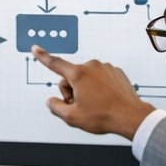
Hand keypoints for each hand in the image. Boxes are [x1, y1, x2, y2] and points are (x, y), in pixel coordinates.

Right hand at [31, 46, 155, 138]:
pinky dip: (99, 88)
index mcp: (79, 75)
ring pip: (86, 78)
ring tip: (96, 104)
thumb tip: (51, 101)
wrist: (130, 116)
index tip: (35, 48)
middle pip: (71, 77)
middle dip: (71, 91)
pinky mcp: (115, 72)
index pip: (55, 64)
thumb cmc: (103, 116)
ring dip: (85, 89)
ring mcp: (105, 68)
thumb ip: (55, 107)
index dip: (43, 57)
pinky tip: (105, 99)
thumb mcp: (72, 117)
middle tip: (80, 106)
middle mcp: (92, 66)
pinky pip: (99, 78)